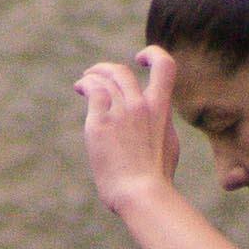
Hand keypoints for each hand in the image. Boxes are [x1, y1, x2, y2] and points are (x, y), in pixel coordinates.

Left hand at [75, 46, 178, 213]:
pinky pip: (93, 90)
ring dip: (92, 76)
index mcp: (161, 110)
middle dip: (106, 69)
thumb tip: (158, 123)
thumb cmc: (156, 180)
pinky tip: (80, 88)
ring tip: (84, 83)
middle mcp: (142, 105)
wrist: (143, 194)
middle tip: (96, 76)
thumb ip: (162, 127)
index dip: (152, 54)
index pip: (165, 66)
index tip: (139, 59)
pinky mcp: (101, 122)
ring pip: (105, 78)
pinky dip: (85, 84)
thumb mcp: (168, 147)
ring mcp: (122, 112)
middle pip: (122, 71)